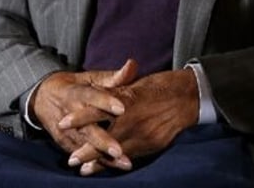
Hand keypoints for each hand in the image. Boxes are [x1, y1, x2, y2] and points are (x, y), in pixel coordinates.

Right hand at [32, 59, 138, 171]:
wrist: (43, 97)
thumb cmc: (77, 86)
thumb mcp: (92, 78)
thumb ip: (114, 76)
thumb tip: (133, 64)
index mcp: (76, 93)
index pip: (91, 97)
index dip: (106, 102)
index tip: (122, 108)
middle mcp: (70, 114)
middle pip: (87, 128)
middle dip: (103, 140)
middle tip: (120, 150)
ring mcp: (66, 132)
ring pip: (85, 146)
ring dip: (103, 156)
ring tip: (123, 162)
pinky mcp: (65, 143)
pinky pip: (81, 154)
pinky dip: (95, 162)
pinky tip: (111, 168)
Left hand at [60, 67, 199, 174]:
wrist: (190, 96)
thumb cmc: (163, 85)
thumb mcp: (138, 83)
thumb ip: (118, 90)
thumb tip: (98, 94)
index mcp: (129, 99)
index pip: (99, 108)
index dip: (81, 116)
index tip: (63, 122)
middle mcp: (135, 118)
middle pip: (106, 137)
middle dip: (88, 150)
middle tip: (72, 160)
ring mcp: (145, 134)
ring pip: (118, 151)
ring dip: (101, 162)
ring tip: (85, 170)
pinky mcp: (154, 144)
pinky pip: (133, 155)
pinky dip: (119, 162)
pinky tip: (110, 168)